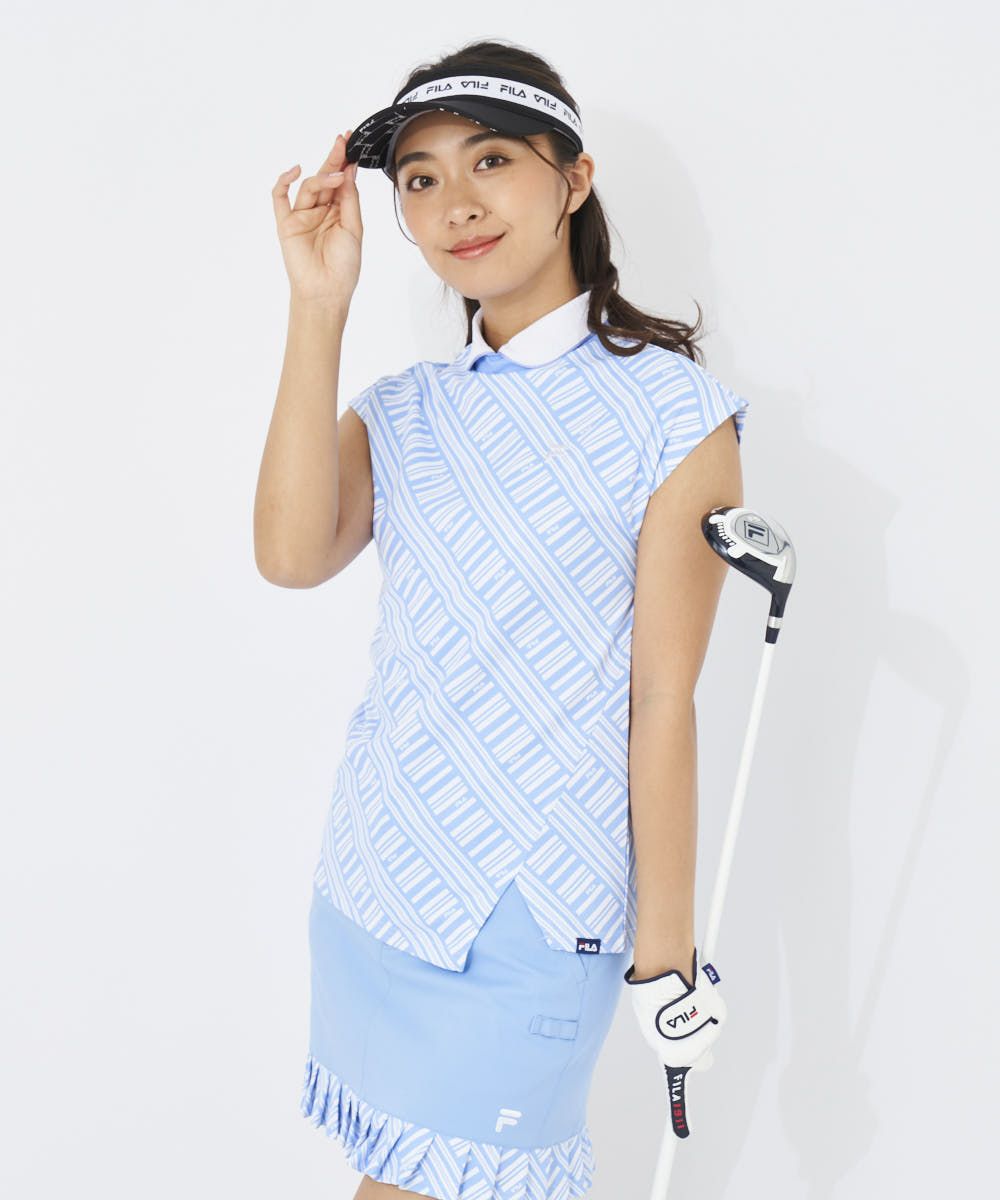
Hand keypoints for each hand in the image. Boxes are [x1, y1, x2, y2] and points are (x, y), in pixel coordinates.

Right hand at [272, 130, 363, 308]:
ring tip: (335, 175)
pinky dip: (284, 182)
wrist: (327, 291)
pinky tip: (295, 171)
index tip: (352, 142)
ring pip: (309, 187)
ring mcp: (302, 216)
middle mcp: (320, 211)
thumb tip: (348, 171)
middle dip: (334, 159)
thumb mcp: (354, 228)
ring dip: (321, 177)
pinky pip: (280, 198)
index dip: (345, 162)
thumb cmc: (343, 266)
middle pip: (325, 179)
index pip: (341, 182)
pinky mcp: (286, 224)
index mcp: (338, 212)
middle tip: (343, 140)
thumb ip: (350, 199)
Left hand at [623, 948, 726, 1136]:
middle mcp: (693, 1051)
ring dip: (697, 1021)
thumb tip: (666, 1039)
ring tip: (680, 1002)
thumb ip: (662, 1037)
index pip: (676, 1089)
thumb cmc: (652, 996)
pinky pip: (714, 1016)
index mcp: (671, 1055)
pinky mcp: (720, 1017)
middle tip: (679, 1028)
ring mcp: (709, 1035)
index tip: (680, 1133)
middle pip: (699, 1058)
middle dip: (693, 1048)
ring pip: (706, 1033)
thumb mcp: (651, 1022)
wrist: (667, 974)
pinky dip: (706, 1008)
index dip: (679, 1112)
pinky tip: (693, 995)